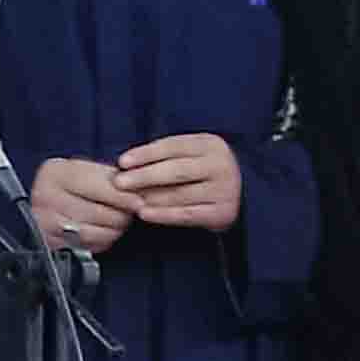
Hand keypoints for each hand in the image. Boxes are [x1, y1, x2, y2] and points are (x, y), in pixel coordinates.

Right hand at [27, 157, 135, 259]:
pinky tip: (104, 231)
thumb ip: (113, 178)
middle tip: (129, 213)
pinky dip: (102, 241)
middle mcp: (44, 197)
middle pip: (95, 213)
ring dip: (113, 230)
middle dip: (120, 215)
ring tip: (119, 222)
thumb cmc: (75, 182)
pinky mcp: (50, 241)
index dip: (121, 197)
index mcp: (55, 173)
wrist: (50, 196)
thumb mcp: (91, 169)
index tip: (140, 202)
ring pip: (92, 233)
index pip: (94, 187)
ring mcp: (44, 222)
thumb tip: (140, 194)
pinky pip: (86, 246)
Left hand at [112, 132, 244, 233]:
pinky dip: (163, 215)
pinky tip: (144, 214)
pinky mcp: (222, 213)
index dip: (145, 154)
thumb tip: (125, 165)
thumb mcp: (190, 154)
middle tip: (118, 182)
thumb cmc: (201, 171)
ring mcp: (225, 190)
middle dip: (144, 176)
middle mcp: (221, 166)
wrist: (240, 193)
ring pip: (179, 194)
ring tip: (128, 199)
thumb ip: (165, 155)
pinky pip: (187, 214)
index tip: (122, 162)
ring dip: (150, 197)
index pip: (173, 147)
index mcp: (210, 145)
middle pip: (176, 170)